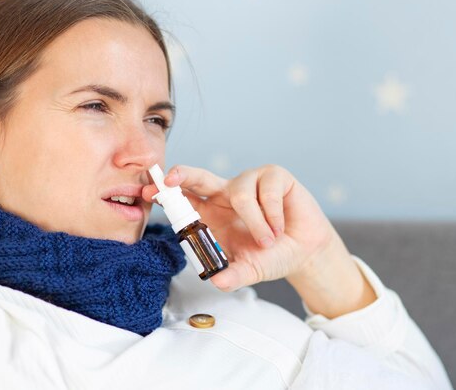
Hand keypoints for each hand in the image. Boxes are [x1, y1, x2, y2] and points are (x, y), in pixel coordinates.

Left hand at [142, 164, 375, 317]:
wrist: (305, 250)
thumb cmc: (271, 255)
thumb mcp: (248, 270)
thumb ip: (232, 276)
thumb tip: (215, 281)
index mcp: (212, 212)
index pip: (185, 199)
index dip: (168, 195)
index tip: (151, 194)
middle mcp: (226, 193)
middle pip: (199, 176)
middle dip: (183, 174)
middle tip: (171, 178)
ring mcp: (250, 181)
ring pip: (240, 194)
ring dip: (255, 223)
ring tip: (267, 240)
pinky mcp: (274, 176)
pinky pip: (267, 190)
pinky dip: (273, 215)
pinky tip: (280, 226)